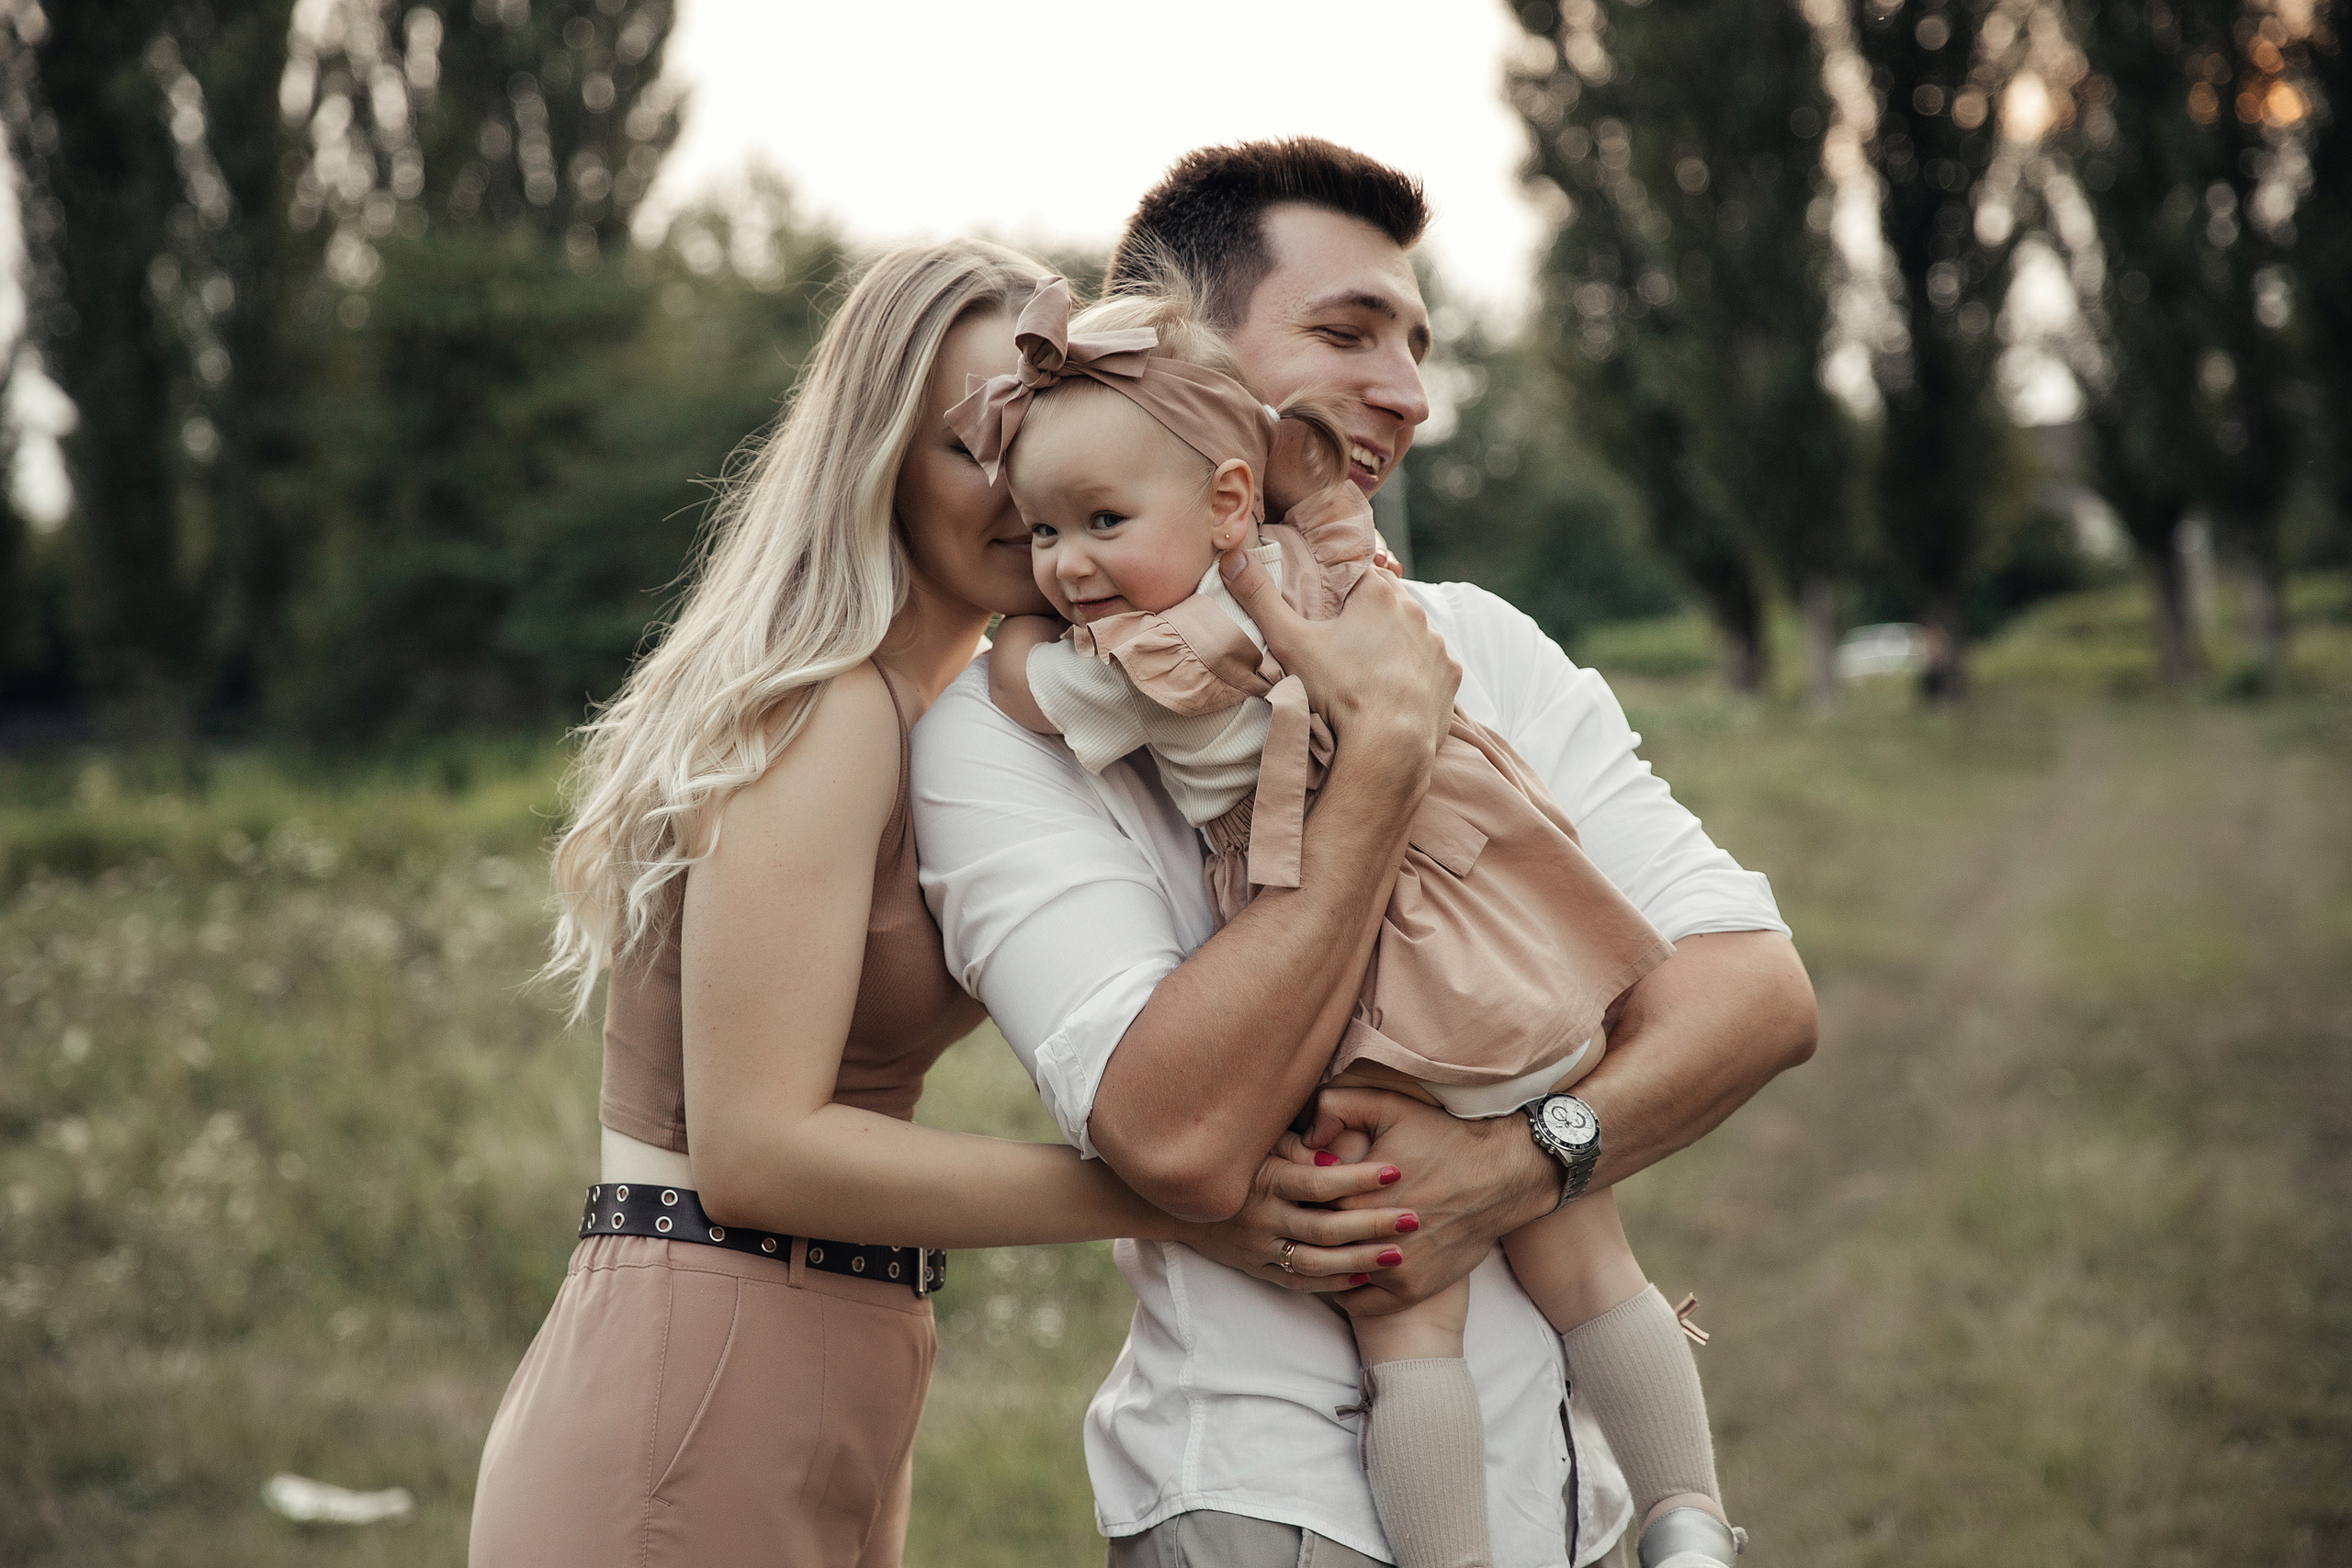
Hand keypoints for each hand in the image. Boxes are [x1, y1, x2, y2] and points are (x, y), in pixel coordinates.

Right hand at [1173, 1134, 1418, 1294]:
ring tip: (1399, 1253)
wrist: (1180, 1202)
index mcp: (1264, 1180)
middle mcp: (1262, 1218)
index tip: (1396, 1171)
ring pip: (1317, 1262)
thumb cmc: (1232, 1161)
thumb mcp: (1258, 1142)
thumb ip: (1296, 1145)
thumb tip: (1336, 1152)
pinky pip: (1301, 1283)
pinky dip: (1335, 1283)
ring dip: (1361, 1260)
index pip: (1319, 1183)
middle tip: (1413, 1218)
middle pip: (1326, 1227)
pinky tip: (1367, 1278)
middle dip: (1372, 1224)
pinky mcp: (1258, 1270)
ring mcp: (1259, 1249)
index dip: (1358, 1178)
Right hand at [1219, 543, 1455, 757]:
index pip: (1359, 572)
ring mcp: (1436, 644)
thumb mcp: (1290, 643)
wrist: (1389, 745)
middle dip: (1368, 613)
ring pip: (1412, 631)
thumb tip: (1234, 558)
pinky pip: (1431, 663)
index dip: (1341, 587)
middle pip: (1388, 599)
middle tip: (1343, 640)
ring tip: (1368, 669)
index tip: (1329, 608)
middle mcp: (1415, 611)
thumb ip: (1260, 598)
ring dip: (1394, 641)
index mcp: (1377, 594)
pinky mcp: (1450, 674)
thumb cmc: (1338, 691)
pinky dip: (1415, 671)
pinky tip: (1394, 690)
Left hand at [1301, 1088, 1557, 1316]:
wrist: (1502, 1176)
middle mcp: (1373, 1236)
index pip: (1305, 1204)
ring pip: (1336, 1274)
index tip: (1298, 1193)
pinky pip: (1361, 1302)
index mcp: (1358, 1192)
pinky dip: (1349, 1291)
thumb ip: (1338, 1106)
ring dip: (1325, 1263)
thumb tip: (1304, 1135)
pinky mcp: (1411, 1289)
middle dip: (1308, 1231)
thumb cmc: (1443, 1138)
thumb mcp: (1390, 1106)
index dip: (1299, 1198)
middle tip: (1299, 1222)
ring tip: (1315, 1248)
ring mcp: (1392, 1268)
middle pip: (1319, 1241)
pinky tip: (1345, 1271)